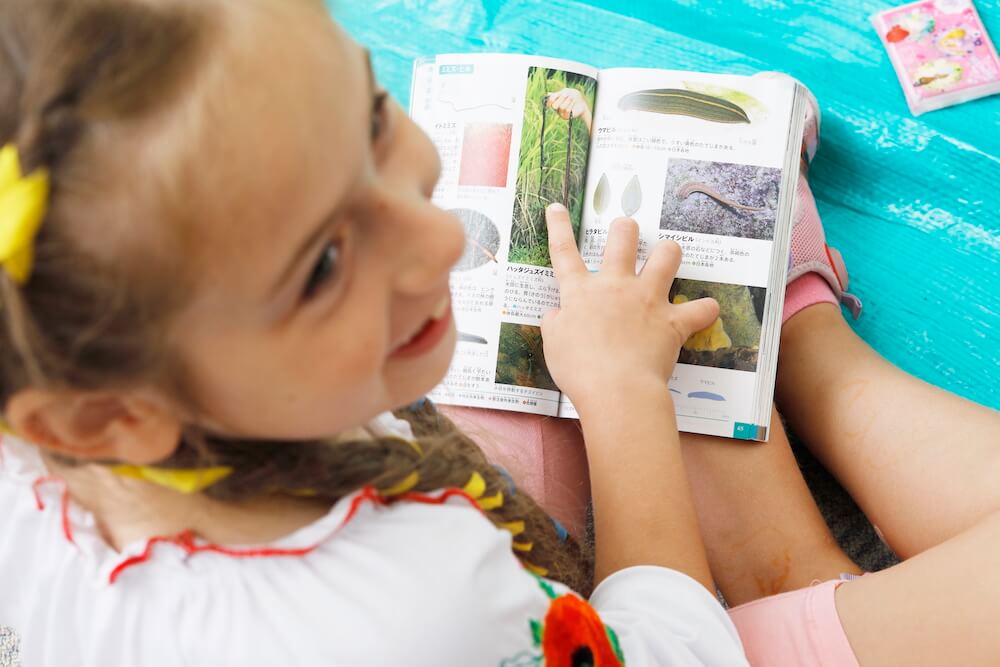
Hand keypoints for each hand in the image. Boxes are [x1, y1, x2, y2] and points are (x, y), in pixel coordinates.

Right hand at [540, 204, 718, 411]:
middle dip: (625, 228)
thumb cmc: (579, 370)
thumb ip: (555, 323)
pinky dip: (704, 310)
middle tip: (626, 232)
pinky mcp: (672, 321)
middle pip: (623, 238)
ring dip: (668, 251)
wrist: (616, 389)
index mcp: (580, 293)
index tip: (557, 207)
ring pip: (667, 255)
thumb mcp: (553, 344)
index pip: (563, 252)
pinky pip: (701, 309)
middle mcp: (615, 286)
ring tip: (667, 255)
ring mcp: (647, 299)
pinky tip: (705, 310)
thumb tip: (557, 313)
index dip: (558, 227)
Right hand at [546, 88, 592, 131]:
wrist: (582, 101)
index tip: (556, 96)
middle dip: (561, 99)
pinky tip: (574, 101)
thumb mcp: (566, 91)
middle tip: (566, 94)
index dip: (551, 99)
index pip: (550, 101)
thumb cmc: (573, 95)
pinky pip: (567, 111)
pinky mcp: (566, 117)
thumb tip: (548, 94)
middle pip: (554, 106)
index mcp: (554, 101)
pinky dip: (571, 104)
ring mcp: (561, 113)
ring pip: (562, 107)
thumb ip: (558, 93)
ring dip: (568, 101)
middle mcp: (556, 108)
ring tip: (572, 98)